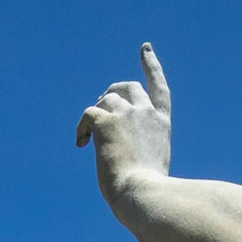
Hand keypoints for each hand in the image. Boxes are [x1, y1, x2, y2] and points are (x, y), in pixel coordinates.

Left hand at [76, 43, 171, 203]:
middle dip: (112, 92)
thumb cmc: (148, 193)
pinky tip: (81, 144)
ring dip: (95, 113)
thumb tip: (122, 158)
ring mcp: (127, 114)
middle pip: (127, 87)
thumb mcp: (152, 166)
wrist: (143, 193)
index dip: (151, 66)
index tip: (145, 48)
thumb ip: (142, 151)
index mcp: (161, 123)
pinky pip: (88, 113)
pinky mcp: (107, 121)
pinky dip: (81, 127)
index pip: (158, 87)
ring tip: (89, 137)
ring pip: (106, 99)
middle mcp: (146, 113)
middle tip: (99, 107)